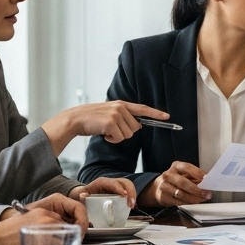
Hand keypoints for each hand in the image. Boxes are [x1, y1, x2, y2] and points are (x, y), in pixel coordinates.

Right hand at [0, 196, 84, 244]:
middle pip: (70, 229)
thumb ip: (40, 226)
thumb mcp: (24, 223)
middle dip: (72, 240)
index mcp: (42, 212)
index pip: (66, 220)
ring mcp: (46, 229)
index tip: (71, 240)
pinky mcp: (44, 242)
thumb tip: (52, 237)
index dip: (70, 231)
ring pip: (68, 239)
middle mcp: (47, 217)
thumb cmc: (3, 237)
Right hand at [45, 101, 170, 147]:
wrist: (76, 119)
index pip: (143, 108)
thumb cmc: (93, 119)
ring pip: (128, 135)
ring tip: (106, 130)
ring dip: (117, 137)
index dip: (156, 113)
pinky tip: (103, 133)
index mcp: (122, 104)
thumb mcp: (110, 113)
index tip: (168, 117)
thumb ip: (124, 117)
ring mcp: (116, 114)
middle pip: (136, 128)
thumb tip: (138, 126)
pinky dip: (112, 140)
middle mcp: (121, 107)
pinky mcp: (110, 122)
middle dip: (125, 133)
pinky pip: (119, 138)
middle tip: (111, 129)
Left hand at [70, 176, 136, 207]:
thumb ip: (82, 196)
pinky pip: (129, 191)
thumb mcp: (82, 195)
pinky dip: (132, 197)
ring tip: (132, 206)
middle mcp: (111, 182)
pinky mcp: (120, 190)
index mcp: (102, 182)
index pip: (113, 183)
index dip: (119, 189)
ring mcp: (117, 185)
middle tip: (131, 204)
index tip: (124, 195)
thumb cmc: (85, 195)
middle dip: (130, 192)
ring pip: (129, 186)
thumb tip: (83, 196)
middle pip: (125, 183)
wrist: (87, 194)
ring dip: (133, 195)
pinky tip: (132, 206)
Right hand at [141, 161, 210, 207]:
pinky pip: (177, 202)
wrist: (160, 187)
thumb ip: (196, 178)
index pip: (187, 167)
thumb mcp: (186, 175)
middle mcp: (169, 175)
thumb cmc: (177, 180)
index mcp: (176, 166)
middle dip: (196, 190)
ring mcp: (164, 186)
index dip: (197, 172)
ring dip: (193, 198)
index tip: (207, 178)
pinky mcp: (163, 197)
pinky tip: (192, 202)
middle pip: (183, 182)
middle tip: (206, 194)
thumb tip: (208, 184)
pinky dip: (186, 203)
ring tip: (201, 199)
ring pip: (180, 194)